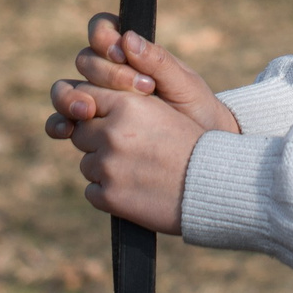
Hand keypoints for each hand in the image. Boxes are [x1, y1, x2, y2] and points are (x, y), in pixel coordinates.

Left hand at [42, 77, 207, 231]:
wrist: (213, 184)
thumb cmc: (192, 143)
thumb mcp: (161, 108)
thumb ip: (124, 101)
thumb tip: (89, 102)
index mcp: (126, 104)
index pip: (84, 96)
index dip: (92, 109)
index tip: (102, 117)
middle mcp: (112, 132)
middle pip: (80, 133)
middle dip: (96, 140)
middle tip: (126, 148)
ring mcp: (108, 166)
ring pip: (87, 164)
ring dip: (104, 168)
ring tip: (138, 170)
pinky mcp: (108, 196)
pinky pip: (92, 192)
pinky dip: (109, 193)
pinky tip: (136, 189)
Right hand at [65, 14, 243, 135]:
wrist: (200, 155)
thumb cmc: (196, 111)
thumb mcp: (184, 85)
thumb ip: (158, 61)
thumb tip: (128, 38)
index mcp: (130, 55)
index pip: (102, 32)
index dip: (103, 38)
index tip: (121, 54)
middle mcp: (108, 75)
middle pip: (85, 61)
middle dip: (105, 74)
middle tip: (140, 89)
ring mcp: (96, 102)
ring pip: (67, 89)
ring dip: (71, 97)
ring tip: (89, 111)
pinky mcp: (89, 130)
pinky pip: (62, 122)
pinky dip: (59, 123)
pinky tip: (68, 130)